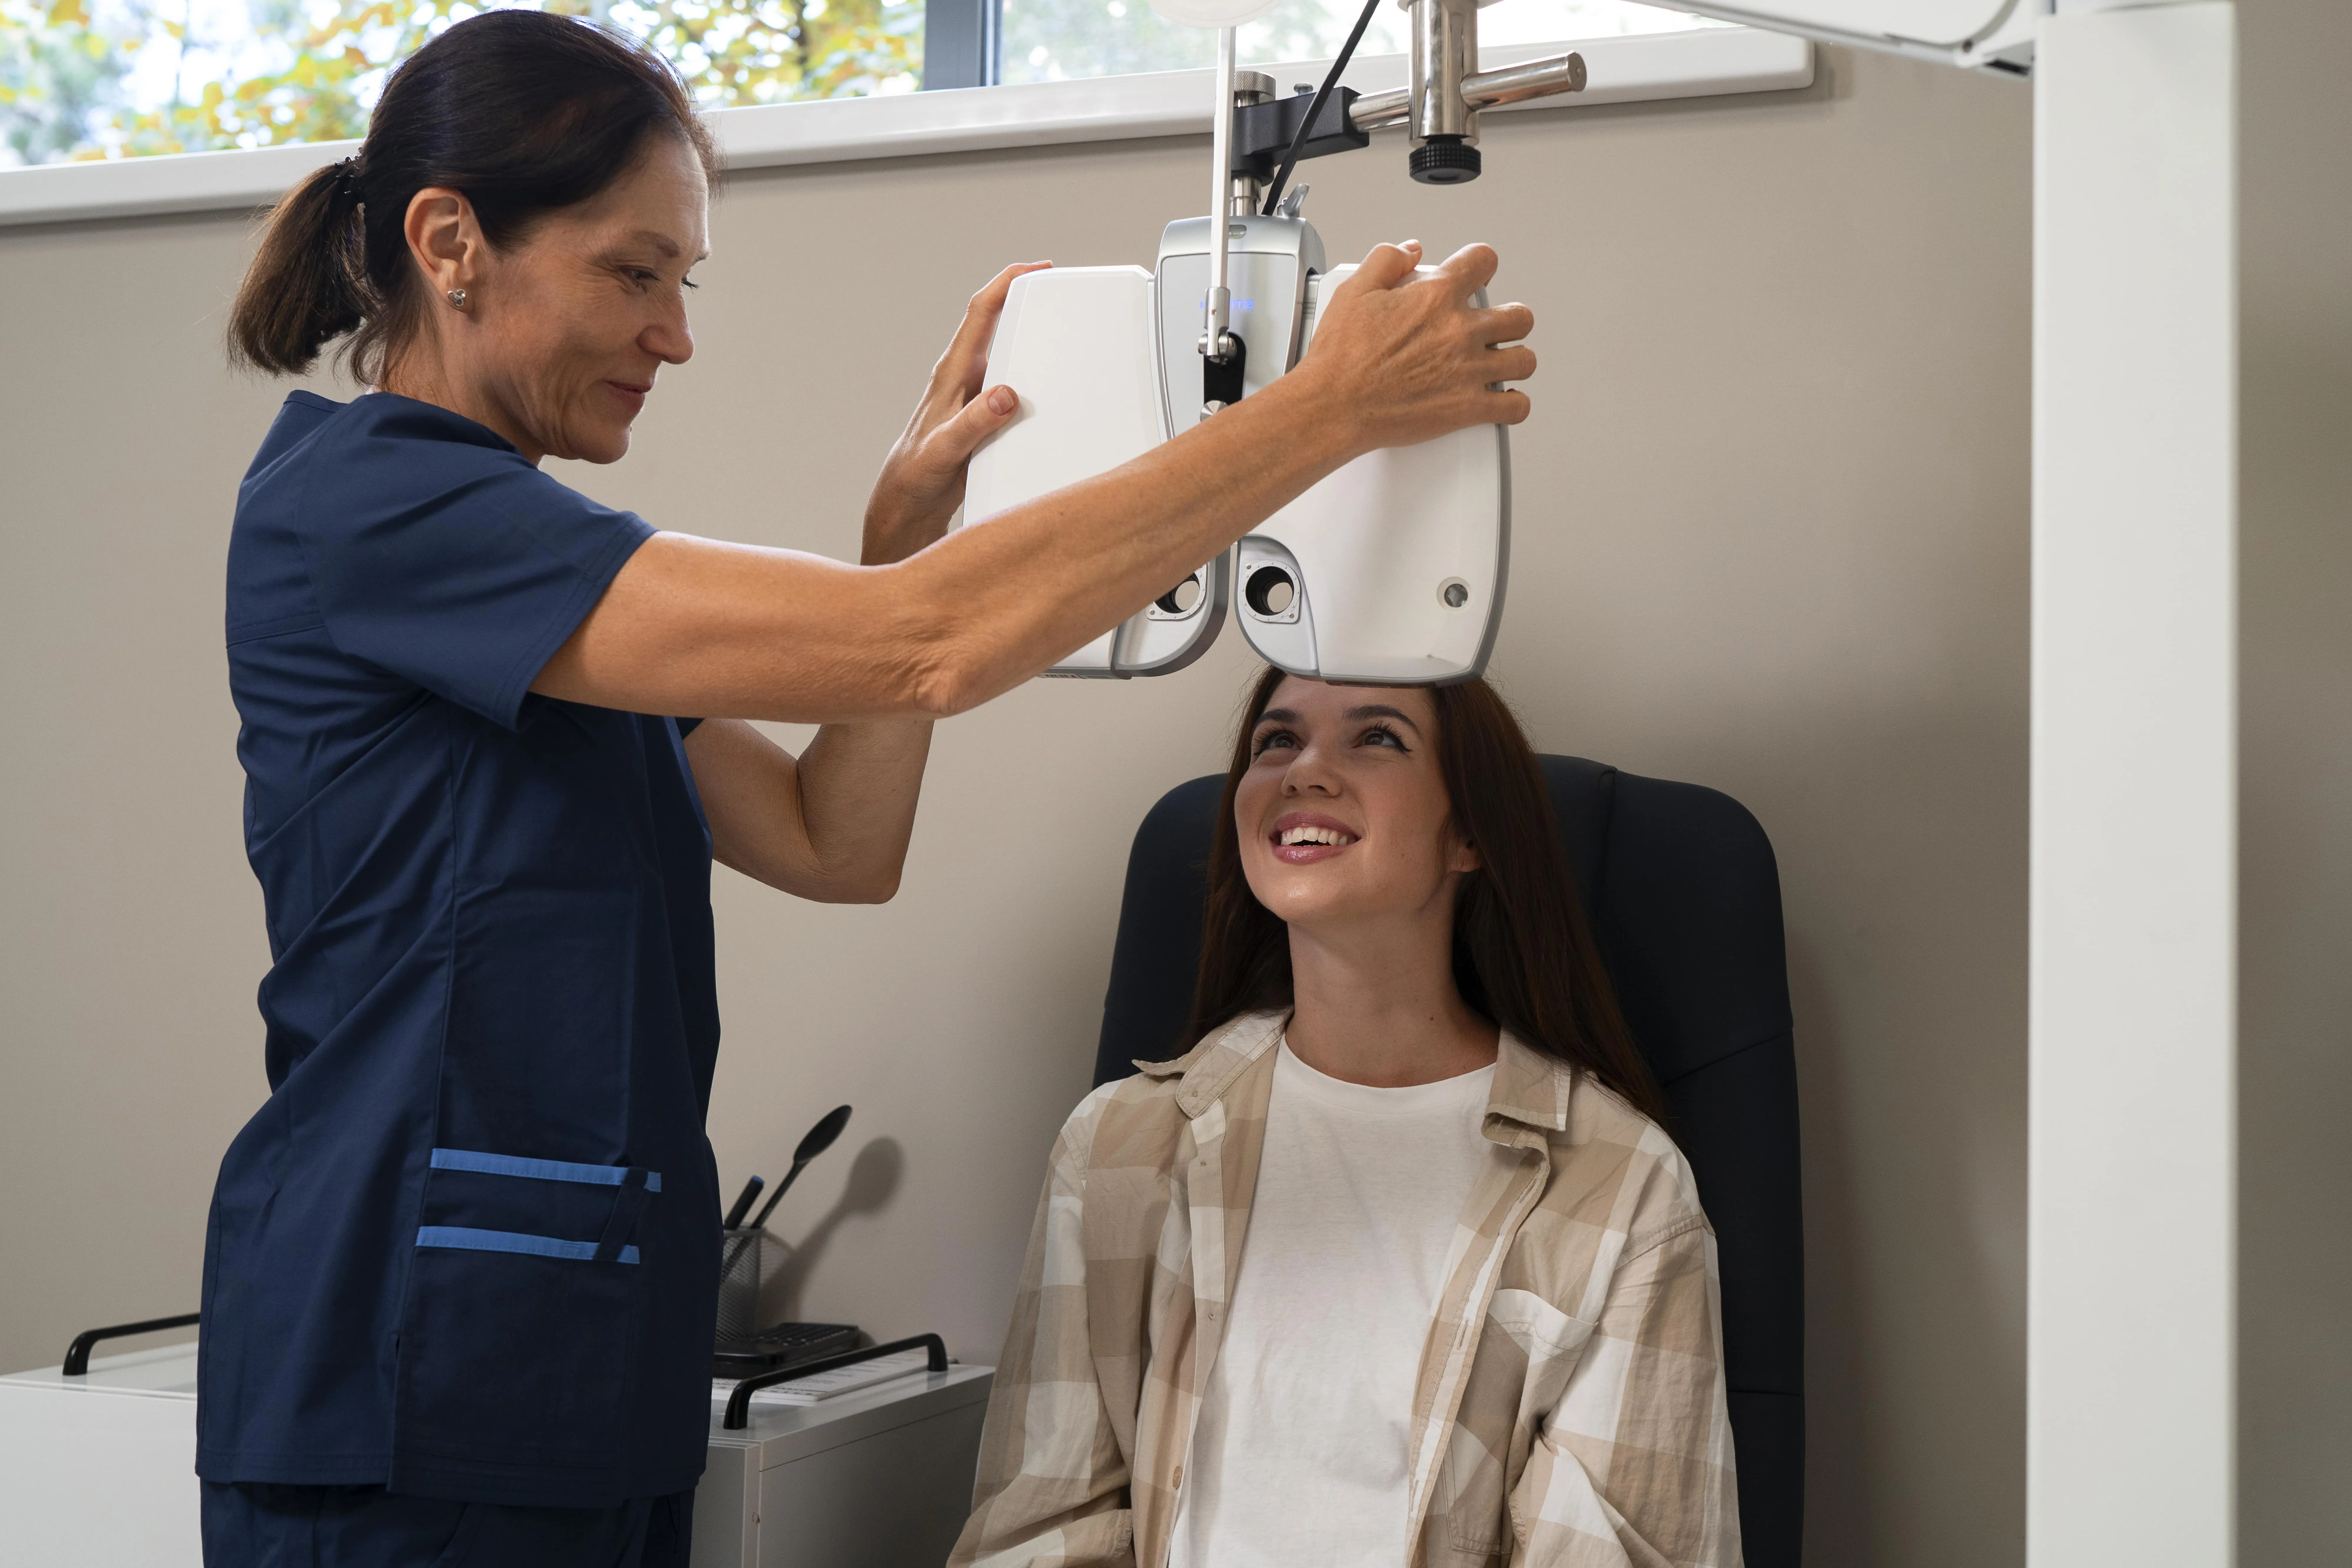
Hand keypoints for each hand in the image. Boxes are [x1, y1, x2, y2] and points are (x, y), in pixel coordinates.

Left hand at [861, 261, 1050, 564]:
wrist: (909, 505)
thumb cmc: (916, 475)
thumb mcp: (945, 450)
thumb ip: (975, 423)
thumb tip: (1006, 394)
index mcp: (952, 374)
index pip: (980, 313)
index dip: (1007, 283)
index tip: (1038, 269)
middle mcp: (964, 377)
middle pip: (996, 323)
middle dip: (1026, 299)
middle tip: (1061, 290)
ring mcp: (975, 396)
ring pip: (1007, 353)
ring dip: (1032, 338)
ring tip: (1066, 331)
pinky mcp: (985, 416)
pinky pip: (1014, 385)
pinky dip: (1035, 377)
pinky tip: (1055, 386)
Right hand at [1293, 241, 1535, 455]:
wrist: (1334, 405)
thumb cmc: (1341, 355)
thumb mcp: (1355, 290)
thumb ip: (1386, 260)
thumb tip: (1411, 250)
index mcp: (1436, 297)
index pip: (1484, 260)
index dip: (1480, 265)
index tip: (1475, 277)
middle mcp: (1459, 331)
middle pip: (1519, 316)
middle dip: (1508, 319)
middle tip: (1492, 327)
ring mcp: (1467, 371)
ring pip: (1524, 361)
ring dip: (1514, 360)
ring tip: (1498, 363)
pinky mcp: (1467, 408)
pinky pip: (1515, 407)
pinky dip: (1513, 404)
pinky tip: (1501, 399)